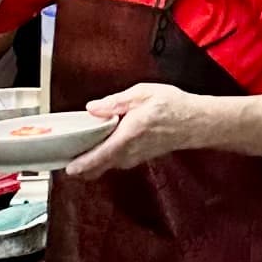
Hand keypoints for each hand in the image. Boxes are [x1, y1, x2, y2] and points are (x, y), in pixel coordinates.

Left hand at [63, 82, 215, 176]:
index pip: (102, 154)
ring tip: (78, 156)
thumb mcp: (143, 93)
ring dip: (92, 163)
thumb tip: (93, 108)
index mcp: (130, 133)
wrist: (195, 122)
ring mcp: (135, 157)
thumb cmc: (172, 106)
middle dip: (82, 167)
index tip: (70, 168)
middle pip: (100, 165)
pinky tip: (99, 150)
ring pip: (107, 165)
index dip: (84, 164)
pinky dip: (104, 160)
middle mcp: (131, 150)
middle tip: (66, 162)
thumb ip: (116, 102)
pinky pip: (116, 162)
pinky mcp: (139, 158)